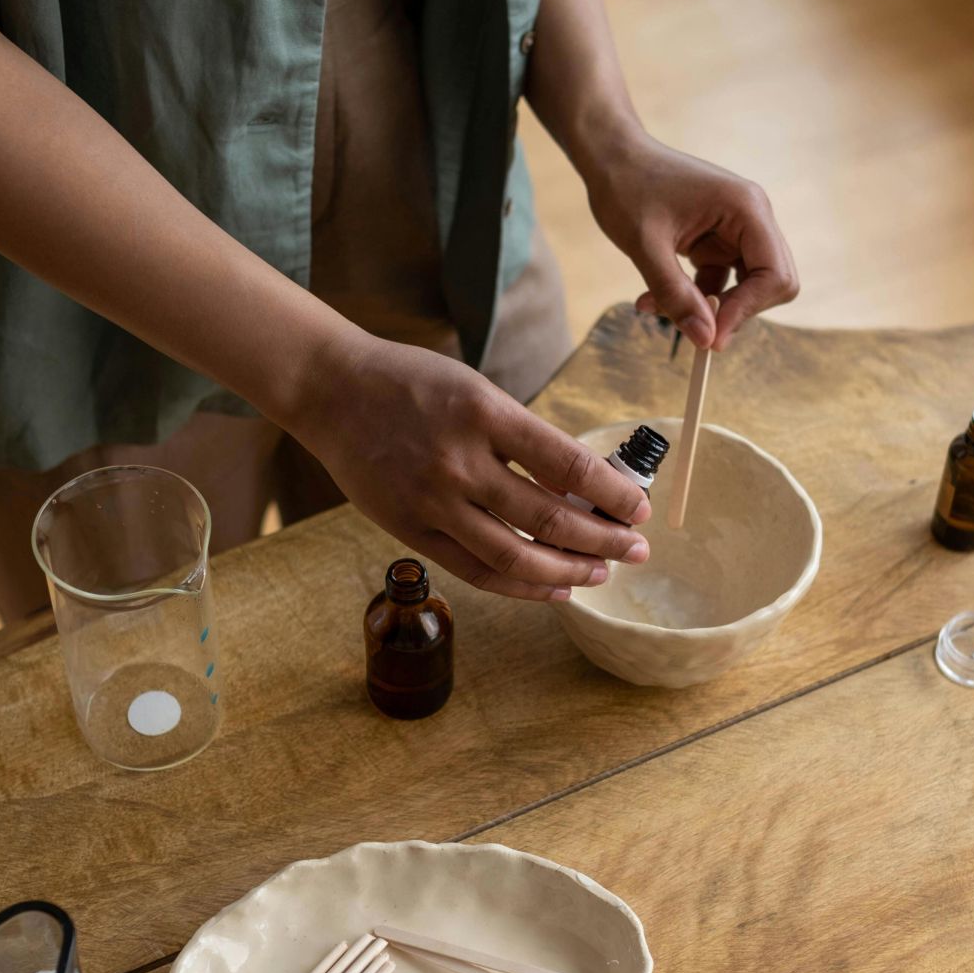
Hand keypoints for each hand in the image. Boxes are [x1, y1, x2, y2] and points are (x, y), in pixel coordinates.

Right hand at [288, 332, 654, 601]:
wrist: (332, 392)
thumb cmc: (413, 384)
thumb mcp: (478, 391)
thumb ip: (524, 438)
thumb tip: (584, 487)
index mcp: (484, 414)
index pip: (567, 464)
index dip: (613, 494)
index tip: (641, 509)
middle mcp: (459, 462)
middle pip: (549, 518)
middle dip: (604, 540)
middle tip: (637, 551)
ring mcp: (432, 502)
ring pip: (515, 555)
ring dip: (569, 571)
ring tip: (601, 574)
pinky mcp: (411, 531)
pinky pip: (476, 572)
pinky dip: (521, 586)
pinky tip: (554, 588)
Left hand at [583, 134, 798, 350]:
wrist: (610, 156)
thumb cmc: (626, 187)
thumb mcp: (645, 245)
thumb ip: (676, 294)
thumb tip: (706, 341)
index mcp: (746, 208)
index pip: (775, 274)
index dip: (748, 310)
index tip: (710, 337)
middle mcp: (751, 217)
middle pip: (771, 283)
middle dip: (734, 311)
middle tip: (693, 330)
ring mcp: (736, 229)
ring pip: (745, 287)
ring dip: (708, 307)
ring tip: (657, 308)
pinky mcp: (717, 240)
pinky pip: (719, 281)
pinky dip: (692, 296)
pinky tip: (652, 298)